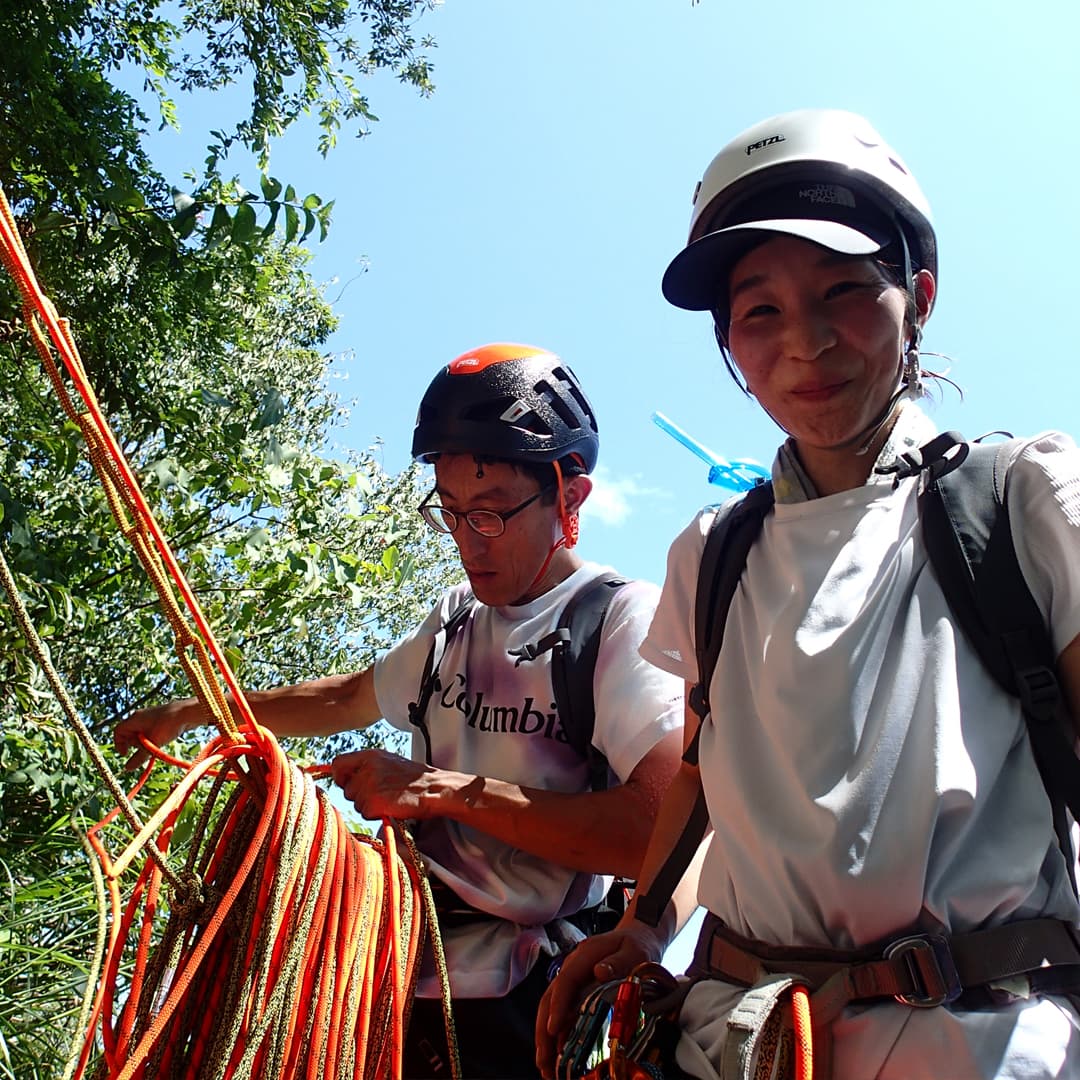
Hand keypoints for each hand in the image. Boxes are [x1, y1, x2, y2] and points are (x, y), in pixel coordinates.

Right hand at [114, 698, 199, 769]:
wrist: (188, 712)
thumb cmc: (168, 725)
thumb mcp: (152, 744)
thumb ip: (139, 757)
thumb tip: (128, 768)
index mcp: (134, 719)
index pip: (118, 731)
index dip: (119, 744)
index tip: (126, 754)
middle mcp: (140, 717)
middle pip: (129, 733)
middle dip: (134, 745)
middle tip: (143, 751)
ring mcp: (150, 717)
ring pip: (141, 733)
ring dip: (144, 743)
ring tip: (154, 747)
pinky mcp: (160, 719)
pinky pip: (150, 731)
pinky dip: (152, 738)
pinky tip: (161, 742)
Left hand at [330, 748, 469, 820]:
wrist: (434, 788)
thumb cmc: (414, 779)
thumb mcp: (388, 762)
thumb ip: (366, 766)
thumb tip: (341, 776)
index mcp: (370, 755)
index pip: (338, 764)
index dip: (340, 776)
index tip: (348, 783)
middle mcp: (367, 768)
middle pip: (346, 789)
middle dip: (359, 796)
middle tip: (380, 794)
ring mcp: (370, 785)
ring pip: (356, 804)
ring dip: (368, 806)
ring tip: (388, 800)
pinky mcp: (375, 802)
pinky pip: (365, 814)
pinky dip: (376, 814)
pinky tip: (391, 807)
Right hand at [535, 923, 663, 1078]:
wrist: (639, 937)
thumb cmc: (637, 945)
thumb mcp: (634, 950)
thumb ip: (618, 961)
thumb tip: (599, 972)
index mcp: (584, 956)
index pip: (565, 981)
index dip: (557, 1005)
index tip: (553, 1029)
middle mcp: (573, 969)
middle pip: (549, 999)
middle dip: (544, 1032)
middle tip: (544, 1062)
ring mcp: (574, 982)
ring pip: (552, 1010)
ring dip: (547, 1039)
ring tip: (547, 1069)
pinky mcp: (579, 994)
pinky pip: (564, 1017)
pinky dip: (559, 1038)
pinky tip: (559, 1058)